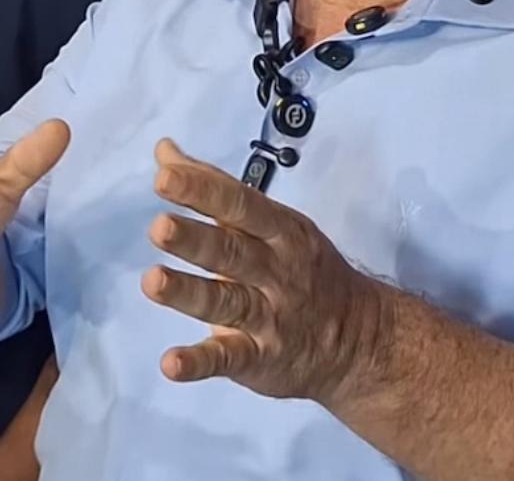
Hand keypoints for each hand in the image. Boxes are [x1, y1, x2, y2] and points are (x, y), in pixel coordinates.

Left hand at [141, 140, 385, 405]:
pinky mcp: (260, 359)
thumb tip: (163, 151)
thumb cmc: (302, 266)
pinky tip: (171, 363)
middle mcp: (275, 270)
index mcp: (278, 229)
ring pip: (226, 302)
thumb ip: (214, 188)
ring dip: (188, 293)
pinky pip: (229, 358)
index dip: (202, 190)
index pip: (238, 204)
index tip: (163, 175)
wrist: (361, 339)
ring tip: (152, 281)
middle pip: (231, 251)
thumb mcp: (272, 221)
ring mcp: (270, 316)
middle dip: (194, 239)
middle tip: (157, 227)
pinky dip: (200, 362)